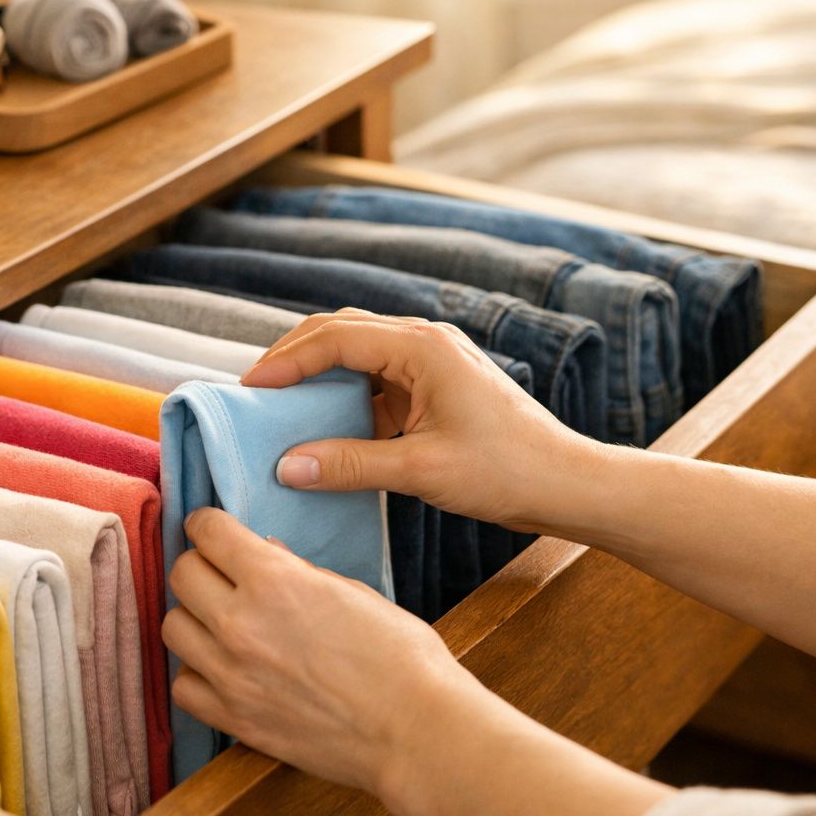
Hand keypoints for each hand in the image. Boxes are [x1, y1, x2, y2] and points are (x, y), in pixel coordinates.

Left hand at [162, 507, 475, 790]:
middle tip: (222, 575)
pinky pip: (183, 686)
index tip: (214, 530)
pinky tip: (222, 669)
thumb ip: (298, 571)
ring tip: (221, 623)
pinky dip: (196, 673)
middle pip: (181, 574)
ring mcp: (231, 675)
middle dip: (201, 566)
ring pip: (172, 627)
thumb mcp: (353, 592)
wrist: (413, 731)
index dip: (208, 524)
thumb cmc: (399, 657)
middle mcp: (240, 623)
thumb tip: (266, 553)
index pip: (207, 532)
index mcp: (274, 581)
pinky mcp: (234, 719)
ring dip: (194, 618)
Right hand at [241, 309, 599, 531]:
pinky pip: (377, 380)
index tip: (248, 391)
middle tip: (255, 394)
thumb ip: (349, 465)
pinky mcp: (435, 385)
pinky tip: (326, 428)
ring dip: (319, 377)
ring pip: (357, 354)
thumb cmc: (506, 472)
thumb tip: (285, 466)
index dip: (286, 362)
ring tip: (281, 409)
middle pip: (341, 332)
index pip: (334, 338)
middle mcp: (425, 341)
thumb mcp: (421, 471)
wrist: (567, 483)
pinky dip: (345, 398)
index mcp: (422, 347)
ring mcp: (432, 361)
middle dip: (295, 358)